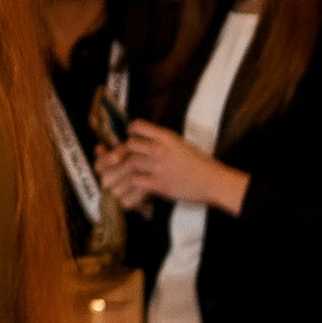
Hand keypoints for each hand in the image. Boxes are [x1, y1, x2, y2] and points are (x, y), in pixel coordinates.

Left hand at [98, 121, 248, 214]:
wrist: (215, 181)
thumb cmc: (200, 165)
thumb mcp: (182, 147)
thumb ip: (162, 145)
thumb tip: (143, 147)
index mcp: (167, 137)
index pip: (139, 128)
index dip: (128, 134)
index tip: (124, 140)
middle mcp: (161, 149)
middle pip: (129, 147)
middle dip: (115, 155)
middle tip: (106, 164)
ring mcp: (160, 166)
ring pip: (129, 165)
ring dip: (117, 174)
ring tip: (109, 182)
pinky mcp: (160, 183)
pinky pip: (136, 183)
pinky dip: (128, 190)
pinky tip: (124, 195)